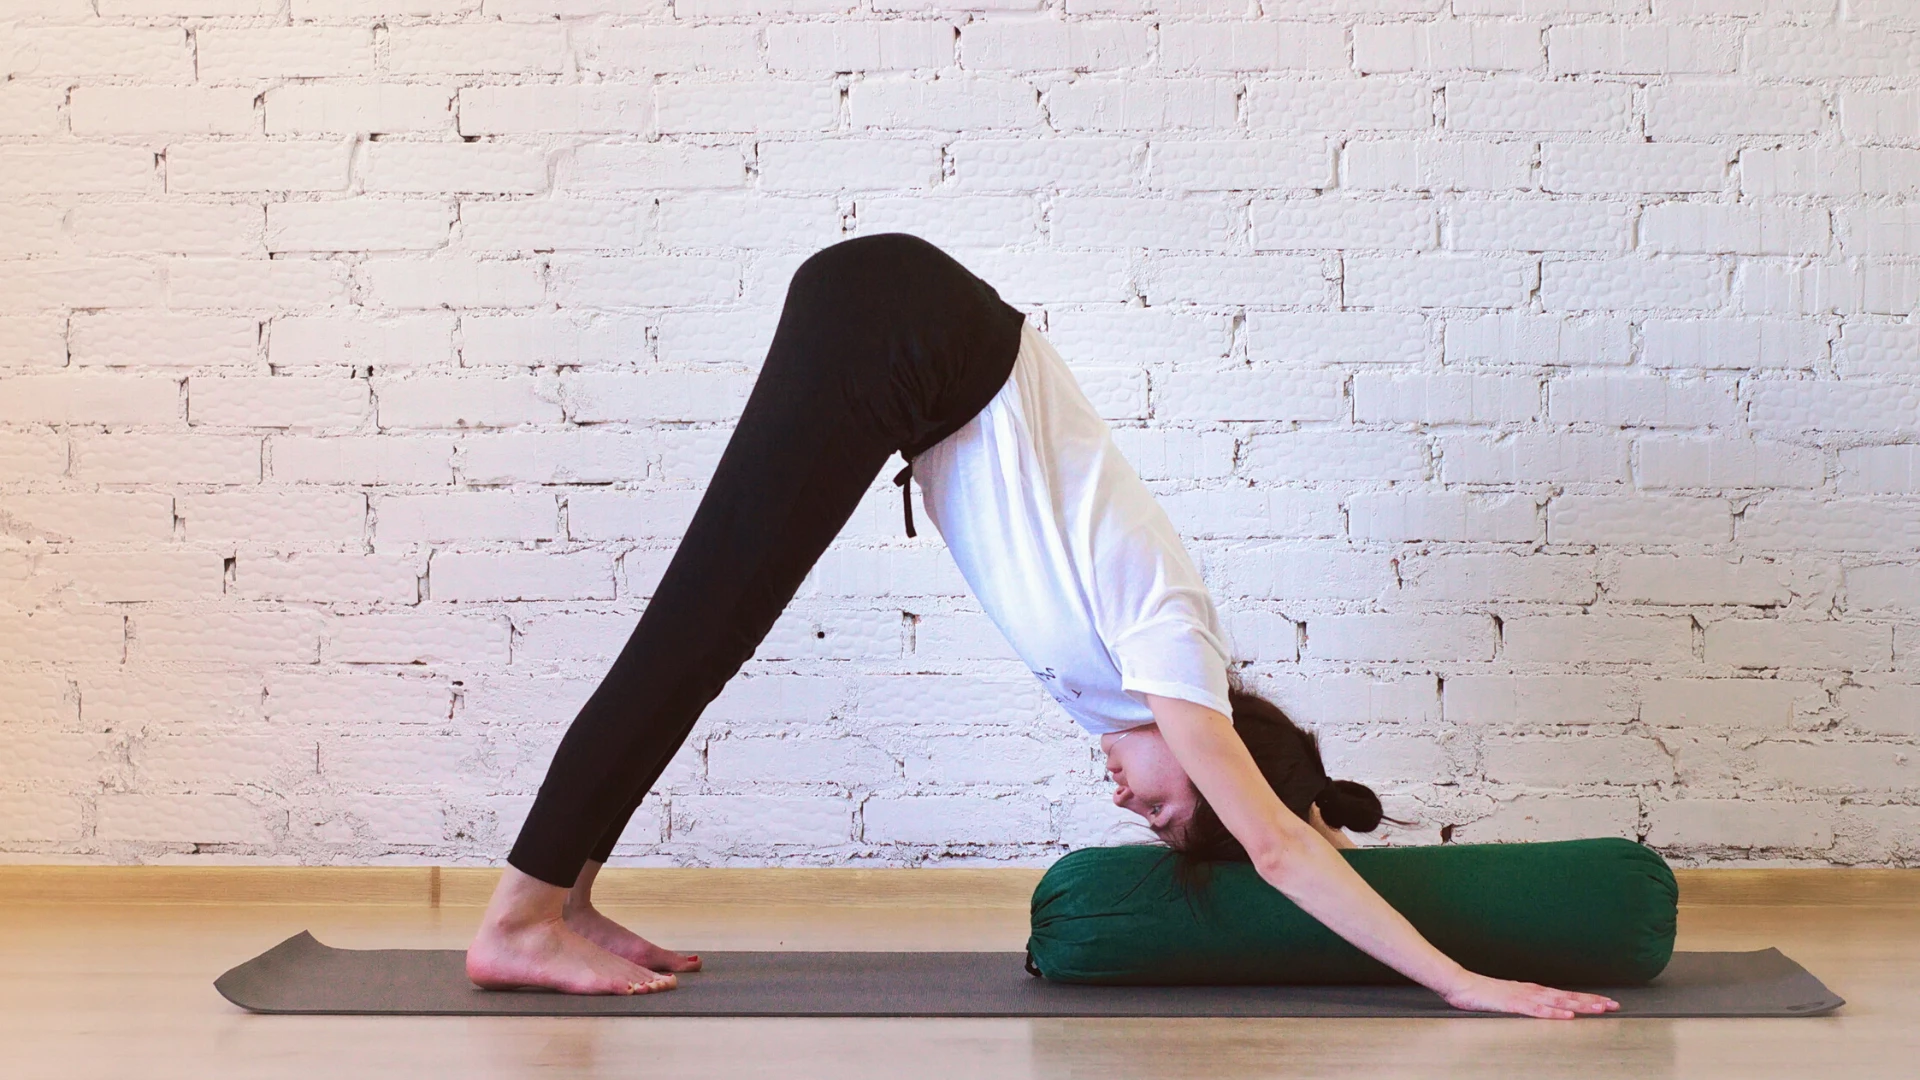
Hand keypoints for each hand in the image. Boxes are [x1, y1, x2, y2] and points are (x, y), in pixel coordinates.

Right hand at [1440, 972, 1619, 1018]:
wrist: (1459, 984)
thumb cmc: (1480, 993)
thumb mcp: (1508, 1000)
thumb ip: (1524, 1004)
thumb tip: (1539, 1011)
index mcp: (1532, 991)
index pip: (1565, 995)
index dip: (1586, 999)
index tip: (1606, 1002)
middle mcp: (1532, 991)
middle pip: (1567, 996)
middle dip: (1591, 1001)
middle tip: (1614, 1005)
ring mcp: (1523, 997)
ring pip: (1557, 1002)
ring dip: (1579, 1005)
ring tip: (1598, 1009)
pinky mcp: (1512, 1004)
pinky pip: (1536, 1010)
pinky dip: (1553, 1012)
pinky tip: (1566, 1015)